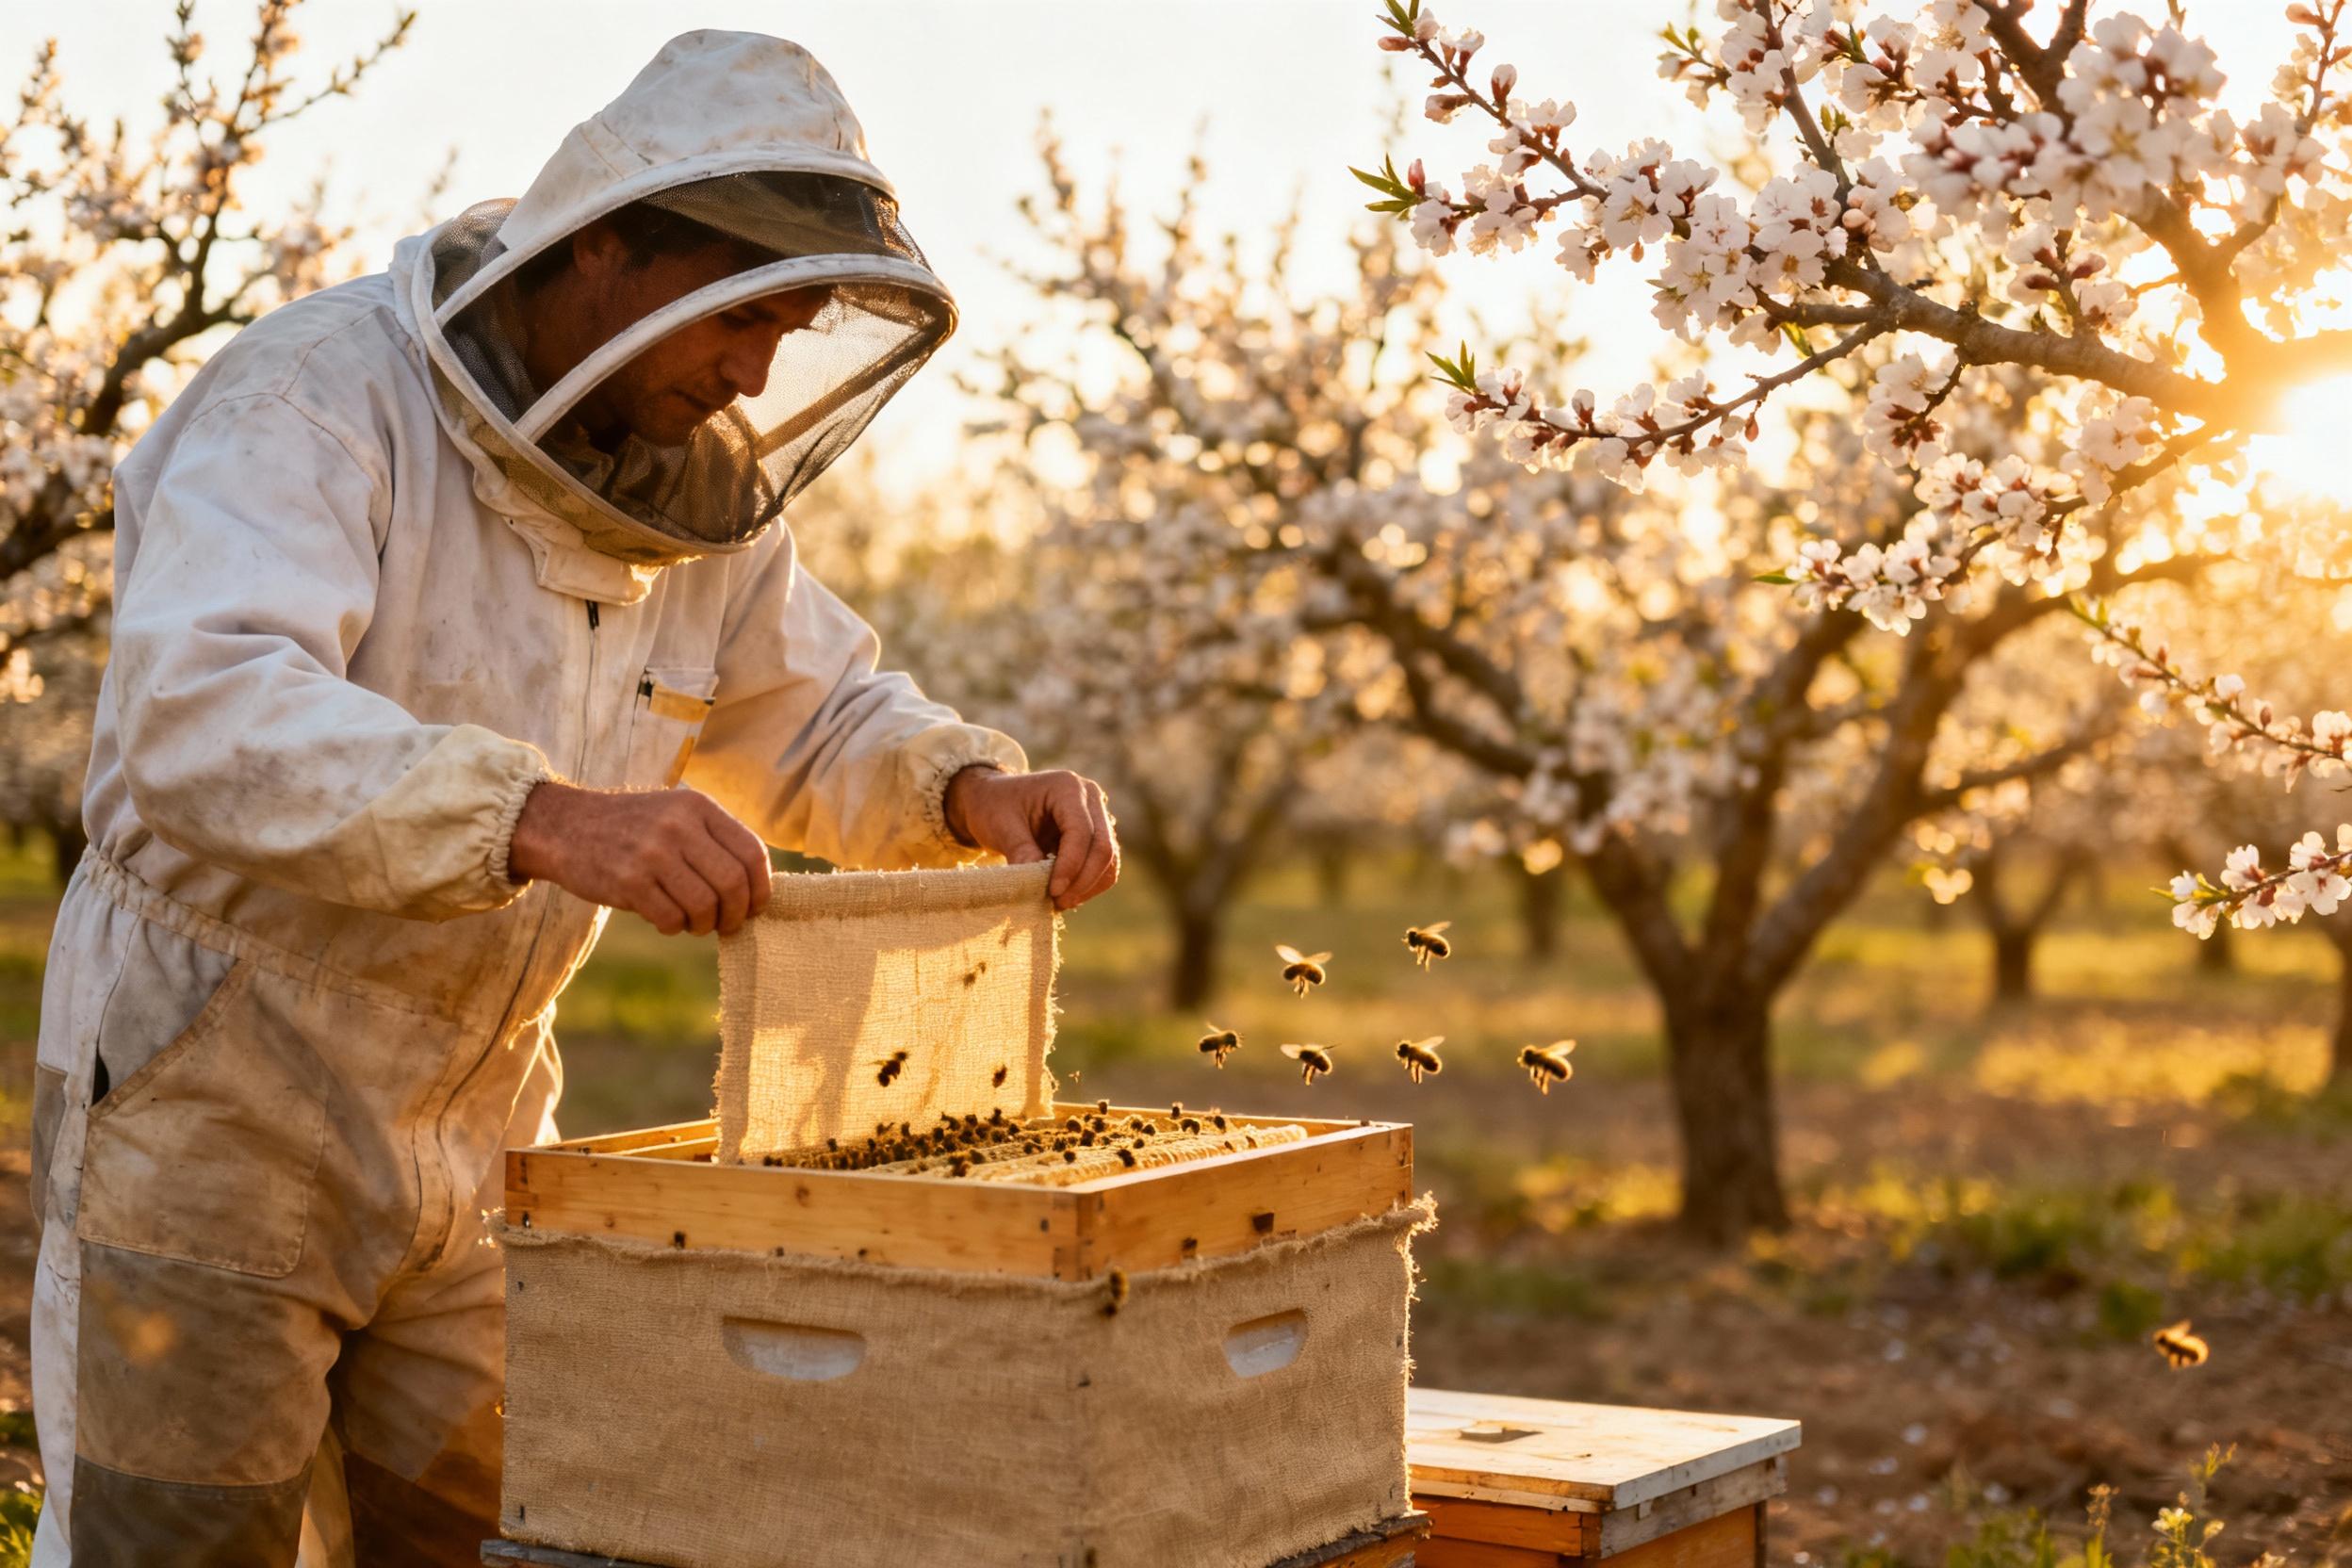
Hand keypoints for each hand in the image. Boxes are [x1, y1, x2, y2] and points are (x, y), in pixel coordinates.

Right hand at [507, 781, 772, 935]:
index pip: (752, 852)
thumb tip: (757, 891)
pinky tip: (666, 919)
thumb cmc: (632, 827)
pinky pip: (671, 919)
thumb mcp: (676, 814)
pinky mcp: (628, 881)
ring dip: (705, 925)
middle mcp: (678, 826)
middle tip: (728, 924)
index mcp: (698, 807)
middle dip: (737, 914)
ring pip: (705, 906)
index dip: (761, 888)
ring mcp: (652, 853)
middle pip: (733, 883)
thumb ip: (714, 841)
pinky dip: (675, 927)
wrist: (565, 826)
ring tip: (695, 923)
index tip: (756, 906)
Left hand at [944, 767, 1120, 910]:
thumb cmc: (994, 807)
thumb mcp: (1000, 826)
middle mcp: (1090, 798)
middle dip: (1083, 880)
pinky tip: (1066, 895)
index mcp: (1067, 787)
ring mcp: (1097, 816)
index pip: (1081, 831)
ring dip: (1088, 886)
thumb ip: (1021, 851)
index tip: (1053, 891)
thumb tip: (1037, 884)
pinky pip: (1103, 866)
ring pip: (1109, 860)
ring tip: (1060, 902)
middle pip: (1103, 846)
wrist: (993, 800)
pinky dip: (1088, 884)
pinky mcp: (1095, 836)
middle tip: (1059, 903)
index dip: (1071, 865)